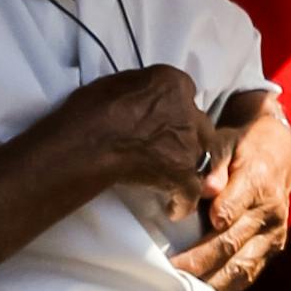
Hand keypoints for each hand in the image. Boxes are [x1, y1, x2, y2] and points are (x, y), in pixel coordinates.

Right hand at [66, 64, 212, 222]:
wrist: (87, 143)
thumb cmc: (91, 110)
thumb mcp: (119, 82)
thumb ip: (143, 88)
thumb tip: (144, 97)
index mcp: (174, 83)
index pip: (187, 94)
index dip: (176, 109)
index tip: (165, 120)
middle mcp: (188, 110)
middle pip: (200, 126)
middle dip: (187, 138)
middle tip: (168, 149)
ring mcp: (188, 144)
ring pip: (202, 156)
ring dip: (189, 167)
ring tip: (172, 179)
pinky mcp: (182, 173)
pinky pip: (192, 191)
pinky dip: (182, 202)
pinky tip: (172, 208)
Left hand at [171, 96, 290, 290]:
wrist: (278, 155)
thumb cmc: (242, 148)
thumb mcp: (226, 142)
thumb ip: (215, 164)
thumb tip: (207, 189)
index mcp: (258, 181)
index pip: (232, 208)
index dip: (210, 222)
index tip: (182, 232)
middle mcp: (270, 211)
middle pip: (232, 243)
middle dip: (200, 261)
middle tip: (171, 270)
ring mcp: (274, 233)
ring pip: (242, 266)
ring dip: (212, 280)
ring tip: (184, 288)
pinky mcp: (273, 248)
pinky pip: (251, 273)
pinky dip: (227, 285)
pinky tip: (205, 290)